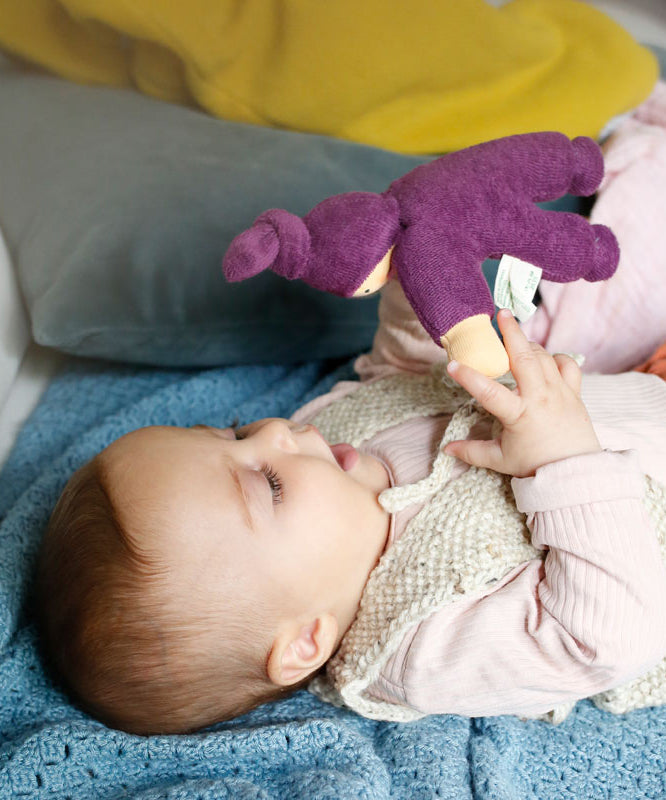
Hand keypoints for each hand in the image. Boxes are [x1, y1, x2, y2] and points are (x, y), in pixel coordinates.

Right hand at [443, 309, 601, 477]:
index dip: (469, 378)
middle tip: (500, 313)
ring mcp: (560, 392)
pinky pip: (567, 364)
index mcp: (519, 414)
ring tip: (515, 337)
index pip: (489, 392)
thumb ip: (472, 451)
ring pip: (544, 356)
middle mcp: (540, 398)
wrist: (576, 472)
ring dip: (528, 343)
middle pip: (524, 358)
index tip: (452, 365)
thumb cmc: (536, 465)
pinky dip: (555, 357)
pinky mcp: (574, 392)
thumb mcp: (500, 461)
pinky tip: (544, 359)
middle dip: (511, 332)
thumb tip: (447, 449)